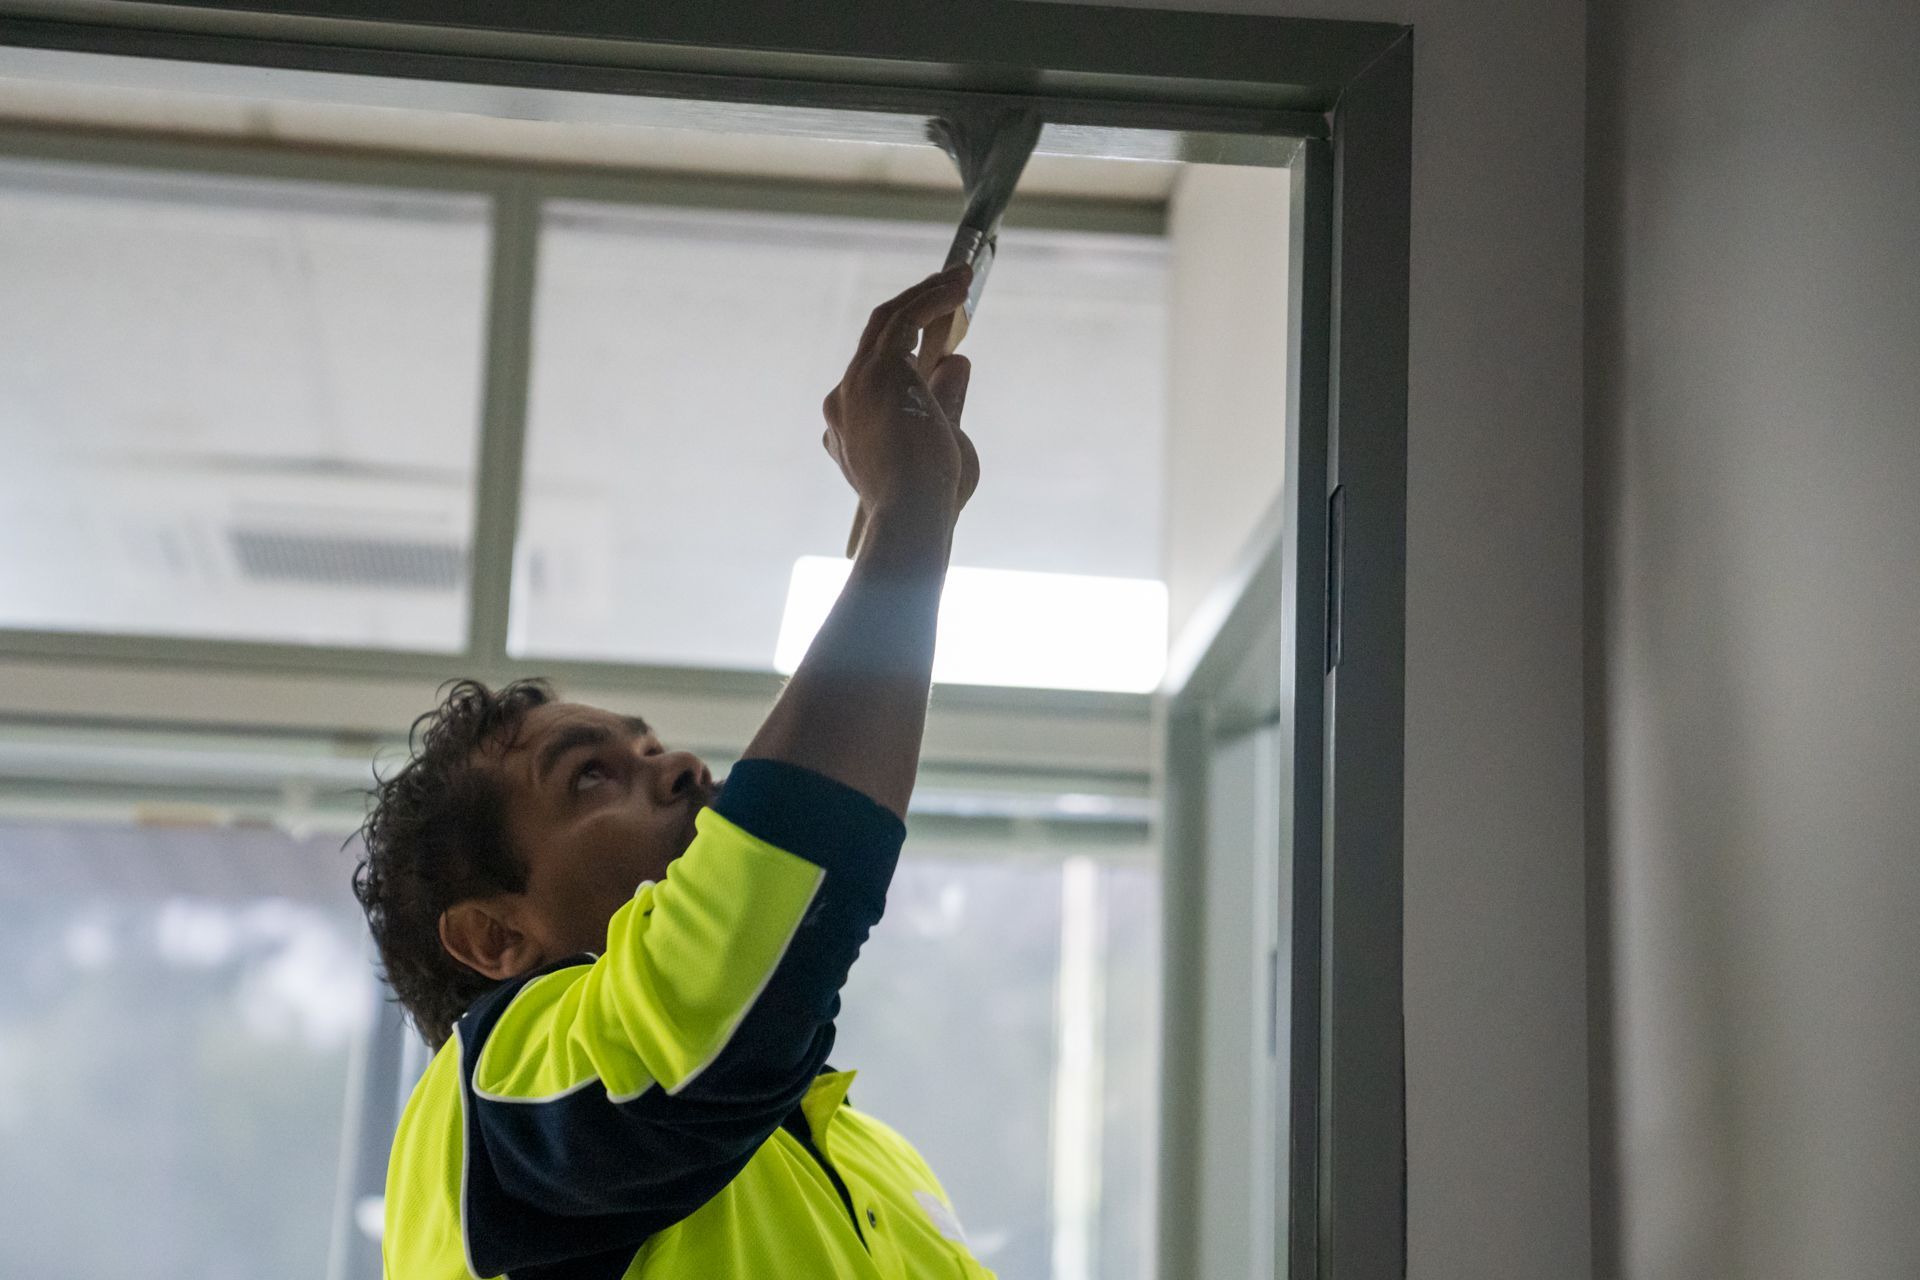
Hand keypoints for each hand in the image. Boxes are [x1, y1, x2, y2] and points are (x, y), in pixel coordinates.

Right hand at [821, 266, 979, 526]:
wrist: (914, 516)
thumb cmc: (930, 499)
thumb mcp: (943, 441)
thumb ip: (945, 400)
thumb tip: (958, 360)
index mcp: (846, 427)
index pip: (872, 372)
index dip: (906, 346)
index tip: (938, 332)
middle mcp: (842, 402)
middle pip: (875, 338)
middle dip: (912, 308)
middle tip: (947, 288)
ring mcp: (855, 385)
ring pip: (887, 321)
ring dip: (925, 294)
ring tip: (960, 278)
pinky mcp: (879, 371)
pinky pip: (905, 319)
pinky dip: (932, 299)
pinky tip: (959, 288)